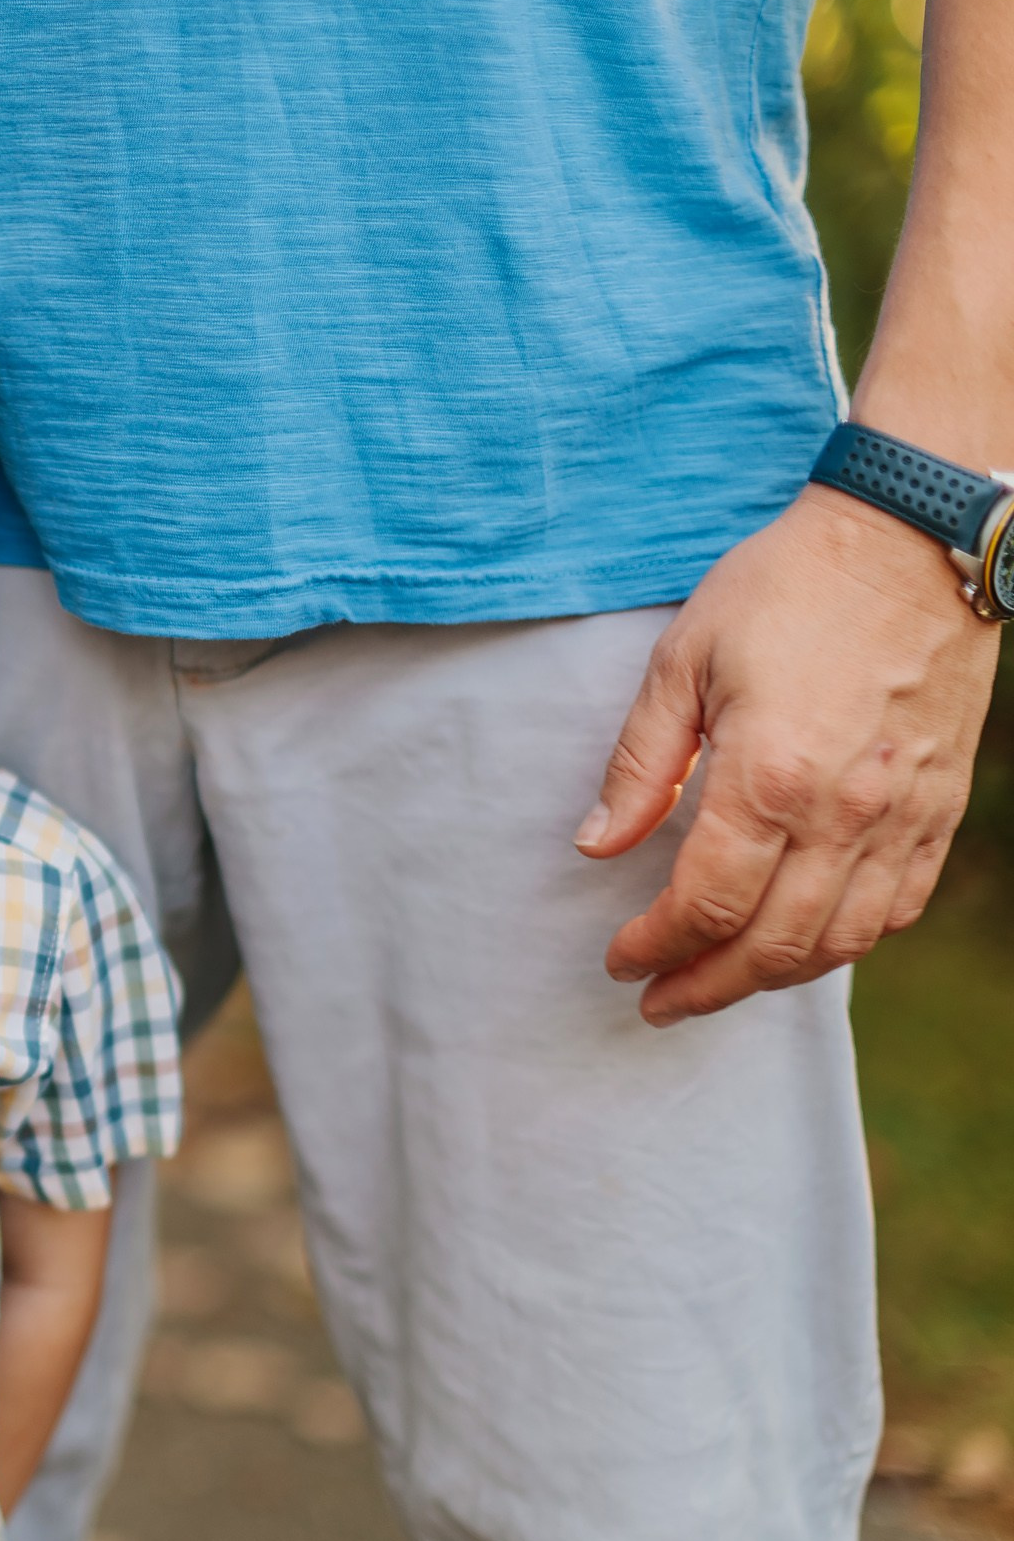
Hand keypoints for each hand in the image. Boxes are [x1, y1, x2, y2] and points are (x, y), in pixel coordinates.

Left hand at [577, 486, 999, 1024]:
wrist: (909, 540)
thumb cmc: (786, 589)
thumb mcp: (681, 662)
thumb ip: (640, 764)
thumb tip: (597, 843)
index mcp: (768, 777)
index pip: (705, 904)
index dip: (655, 946)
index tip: (620, 959)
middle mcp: (844, 811)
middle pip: (773, 944)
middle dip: (706, 985)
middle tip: (658, 1001)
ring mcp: (904, 814)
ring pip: (841, 940)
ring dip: (773, 978)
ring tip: (720, 984)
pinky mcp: (942, 805)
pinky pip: (899, 905)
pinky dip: (849, 943)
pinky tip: (807, 946)